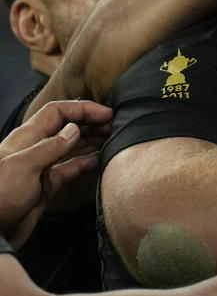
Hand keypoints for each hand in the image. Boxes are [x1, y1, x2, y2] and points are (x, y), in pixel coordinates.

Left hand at [0, 100, 111, 246]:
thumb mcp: (24, 166)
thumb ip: (51, 146)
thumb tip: (74, 129)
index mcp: (27, 138)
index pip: (57, 112)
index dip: (82, 109)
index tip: (106, 114)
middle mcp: (35, 149)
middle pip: (66, 127)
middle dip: (89, 122)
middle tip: (113, 126)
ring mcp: (41, 167)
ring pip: (70, 146)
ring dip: (90, 140)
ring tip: (111, 138)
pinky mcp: (46, 185)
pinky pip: (70, 168)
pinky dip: (86, 162)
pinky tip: (99, 160)